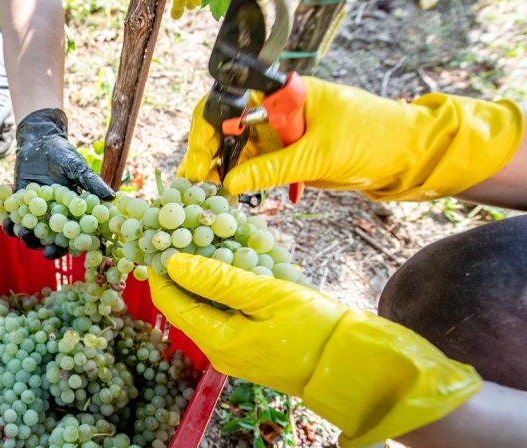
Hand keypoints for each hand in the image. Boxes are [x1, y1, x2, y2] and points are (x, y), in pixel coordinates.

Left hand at [10, 108, 114, 257]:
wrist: (40, 139)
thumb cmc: (63, 153)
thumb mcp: (77, 167)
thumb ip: (91, 183)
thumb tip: (111, 197)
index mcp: (70, 212)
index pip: (70, 235)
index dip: (65, 247)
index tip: (58, 251)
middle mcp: (53, 215)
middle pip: (48, 239)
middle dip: (42, 245)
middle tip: (38, 245)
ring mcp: (35, 211)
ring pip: (29, 231)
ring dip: (23, 235)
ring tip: (19, 231)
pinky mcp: (19, 203)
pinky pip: (13, 217)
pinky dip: (8, 220)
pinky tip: (5, 219)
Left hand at [149, 253, 482, 447]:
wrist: (354, 366)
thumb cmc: (316, 329)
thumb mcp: (265, 294)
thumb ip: (217, 278)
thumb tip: (173, 262)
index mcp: (217, 340)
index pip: (171, 303)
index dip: (160, 272)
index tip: (157, 241)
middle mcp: (219, 352)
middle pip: (185, 307)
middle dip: (180, 272)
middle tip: (181, 236)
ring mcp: (235, 354)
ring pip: (205, 310)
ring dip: (203, 280)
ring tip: (207, 244)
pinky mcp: (252, 350)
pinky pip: (225, 317)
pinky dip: (223, 292)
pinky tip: (234, 268)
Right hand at [179, 76, 523, 201]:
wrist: (406, 155)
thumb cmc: (371, 137)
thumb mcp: (317, 155)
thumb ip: (271, 169)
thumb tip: (229, 185)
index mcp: (283, 94)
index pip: (230, 103)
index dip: (208, 130)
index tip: (198, 161)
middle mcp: (276, 111)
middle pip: (227, 129)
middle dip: (208, 157)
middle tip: (195, 187)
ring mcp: (281, 135)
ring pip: (238, 153)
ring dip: (222, 175)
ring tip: (209, 200)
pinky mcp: (288, 157)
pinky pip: (256, 169)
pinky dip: (243, 184)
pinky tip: (231, 200)